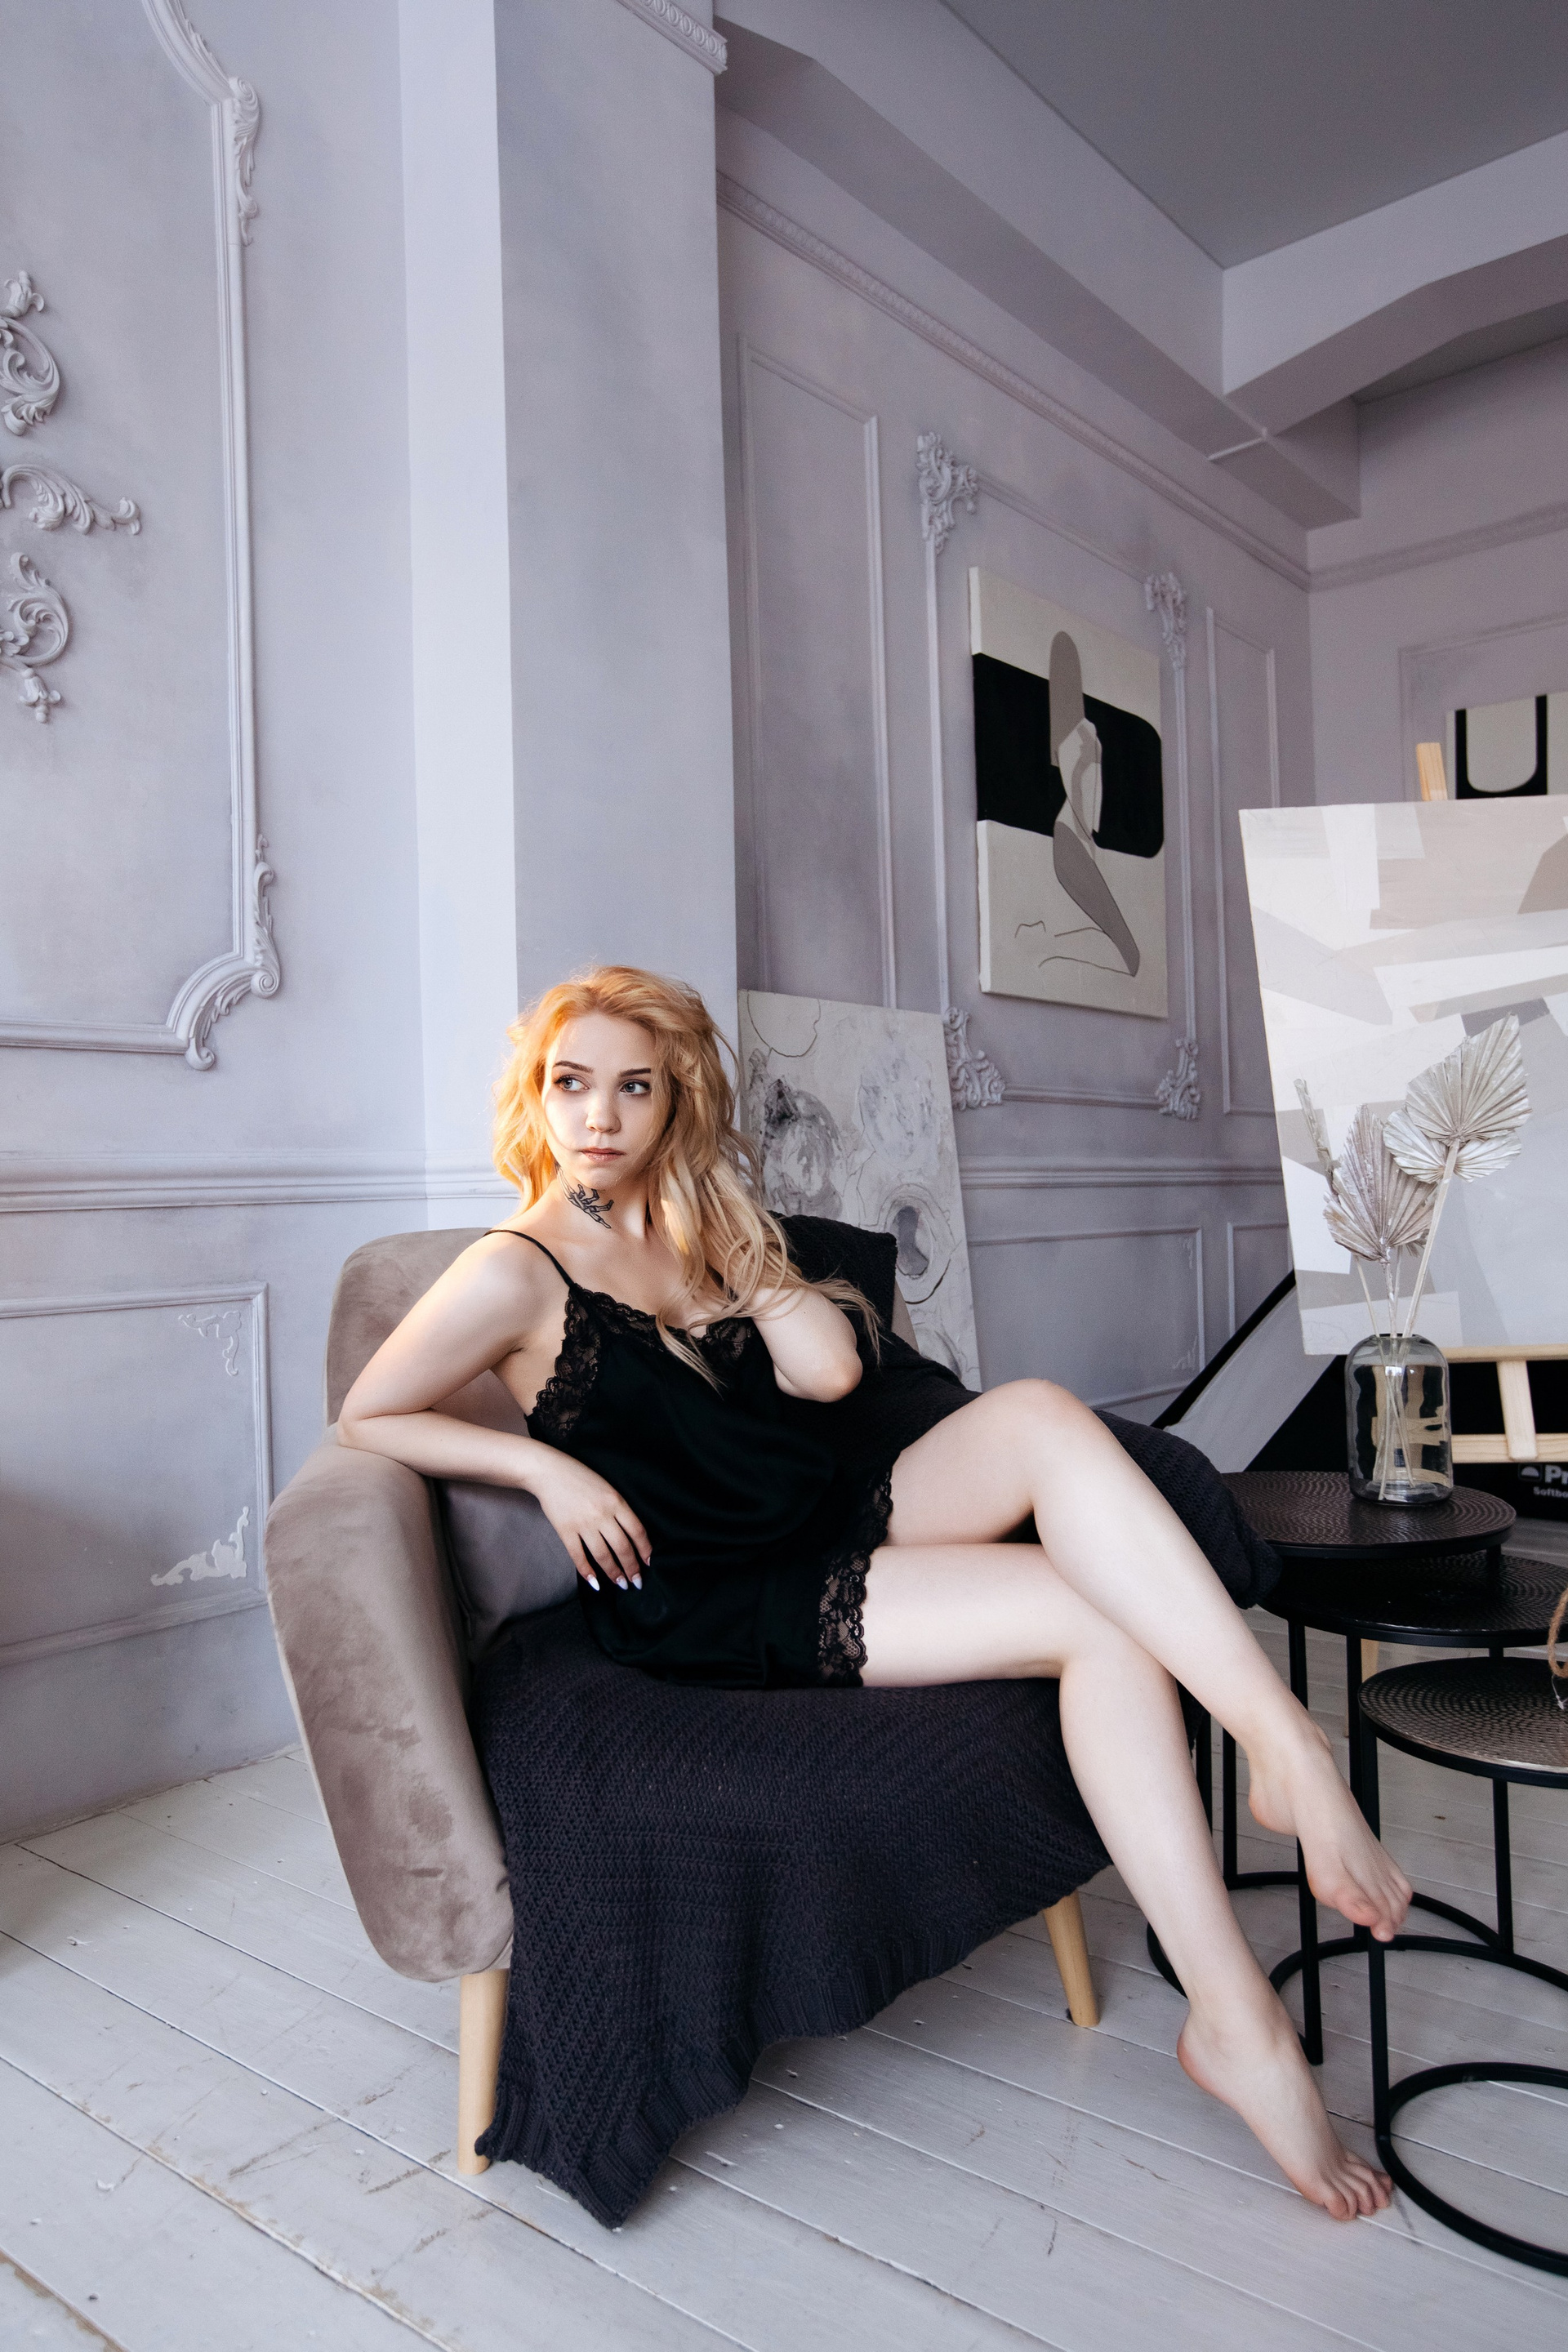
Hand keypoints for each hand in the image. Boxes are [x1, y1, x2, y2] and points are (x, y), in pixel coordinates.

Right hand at [526, 1450, 649, 1591]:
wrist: (549, 1471)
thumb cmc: (580, 1477)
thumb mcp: (607, 1487)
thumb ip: (619, 1508)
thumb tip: (631, 1535)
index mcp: (616, 1501)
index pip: (637, 1531)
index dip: (645, 1550)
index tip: (648, 1564)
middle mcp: (602, 1514)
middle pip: (622, 1547)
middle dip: (631, 1568)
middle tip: (636, 1582)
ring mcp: (583, 1524)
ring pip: (603, 1555)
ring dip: (613, 1573)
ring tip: (620, 1584)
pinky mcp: (565, 1530)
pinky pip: (578, 1556)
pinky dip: (587, 1572)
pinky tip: (595, 1583)